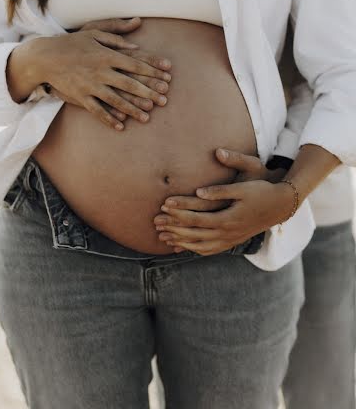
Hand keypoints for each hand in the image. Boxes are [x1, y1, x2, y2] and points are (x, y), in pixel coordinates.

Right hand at [39, 17, 171, 129]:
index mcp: (107, 54)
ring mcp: (91, 85)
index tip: (167, 77)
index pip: (136, 64)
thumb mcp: (93, 31)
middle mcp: (101, 71)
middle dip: (149, 92)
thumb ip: (116, 34)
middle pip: (130, 83)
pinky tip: (121, 126)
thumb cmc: (72, 43)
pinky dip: (109, 119)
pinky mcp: (80, 97)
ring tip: (147, 116)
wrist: (45, 57)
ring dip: (133, 109)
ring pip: (116, 100)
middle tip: (164, 100)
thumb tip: (136, 38)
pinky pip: (97, 111)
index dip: (153, 70)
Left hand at [153, 148, 291, 255]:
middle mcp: (227, 232)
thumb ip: (221, 189)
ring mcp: (230, 239)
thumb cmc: (262, 191)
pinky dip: (195, 249)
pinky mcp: (233, 240)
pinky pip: (210, 250)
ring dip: (181, 242)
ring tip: (163, 238)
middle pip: (195, 234)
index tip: (163, 207)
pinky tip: (184, 247)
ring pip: (200, 245)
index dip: (179, 213)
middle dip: (173, 229)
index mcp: (228, 218)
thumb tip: (199, 190)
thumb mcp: (243, 187)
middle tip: (155, 224)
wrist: (281, 206)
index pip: (197, 218)